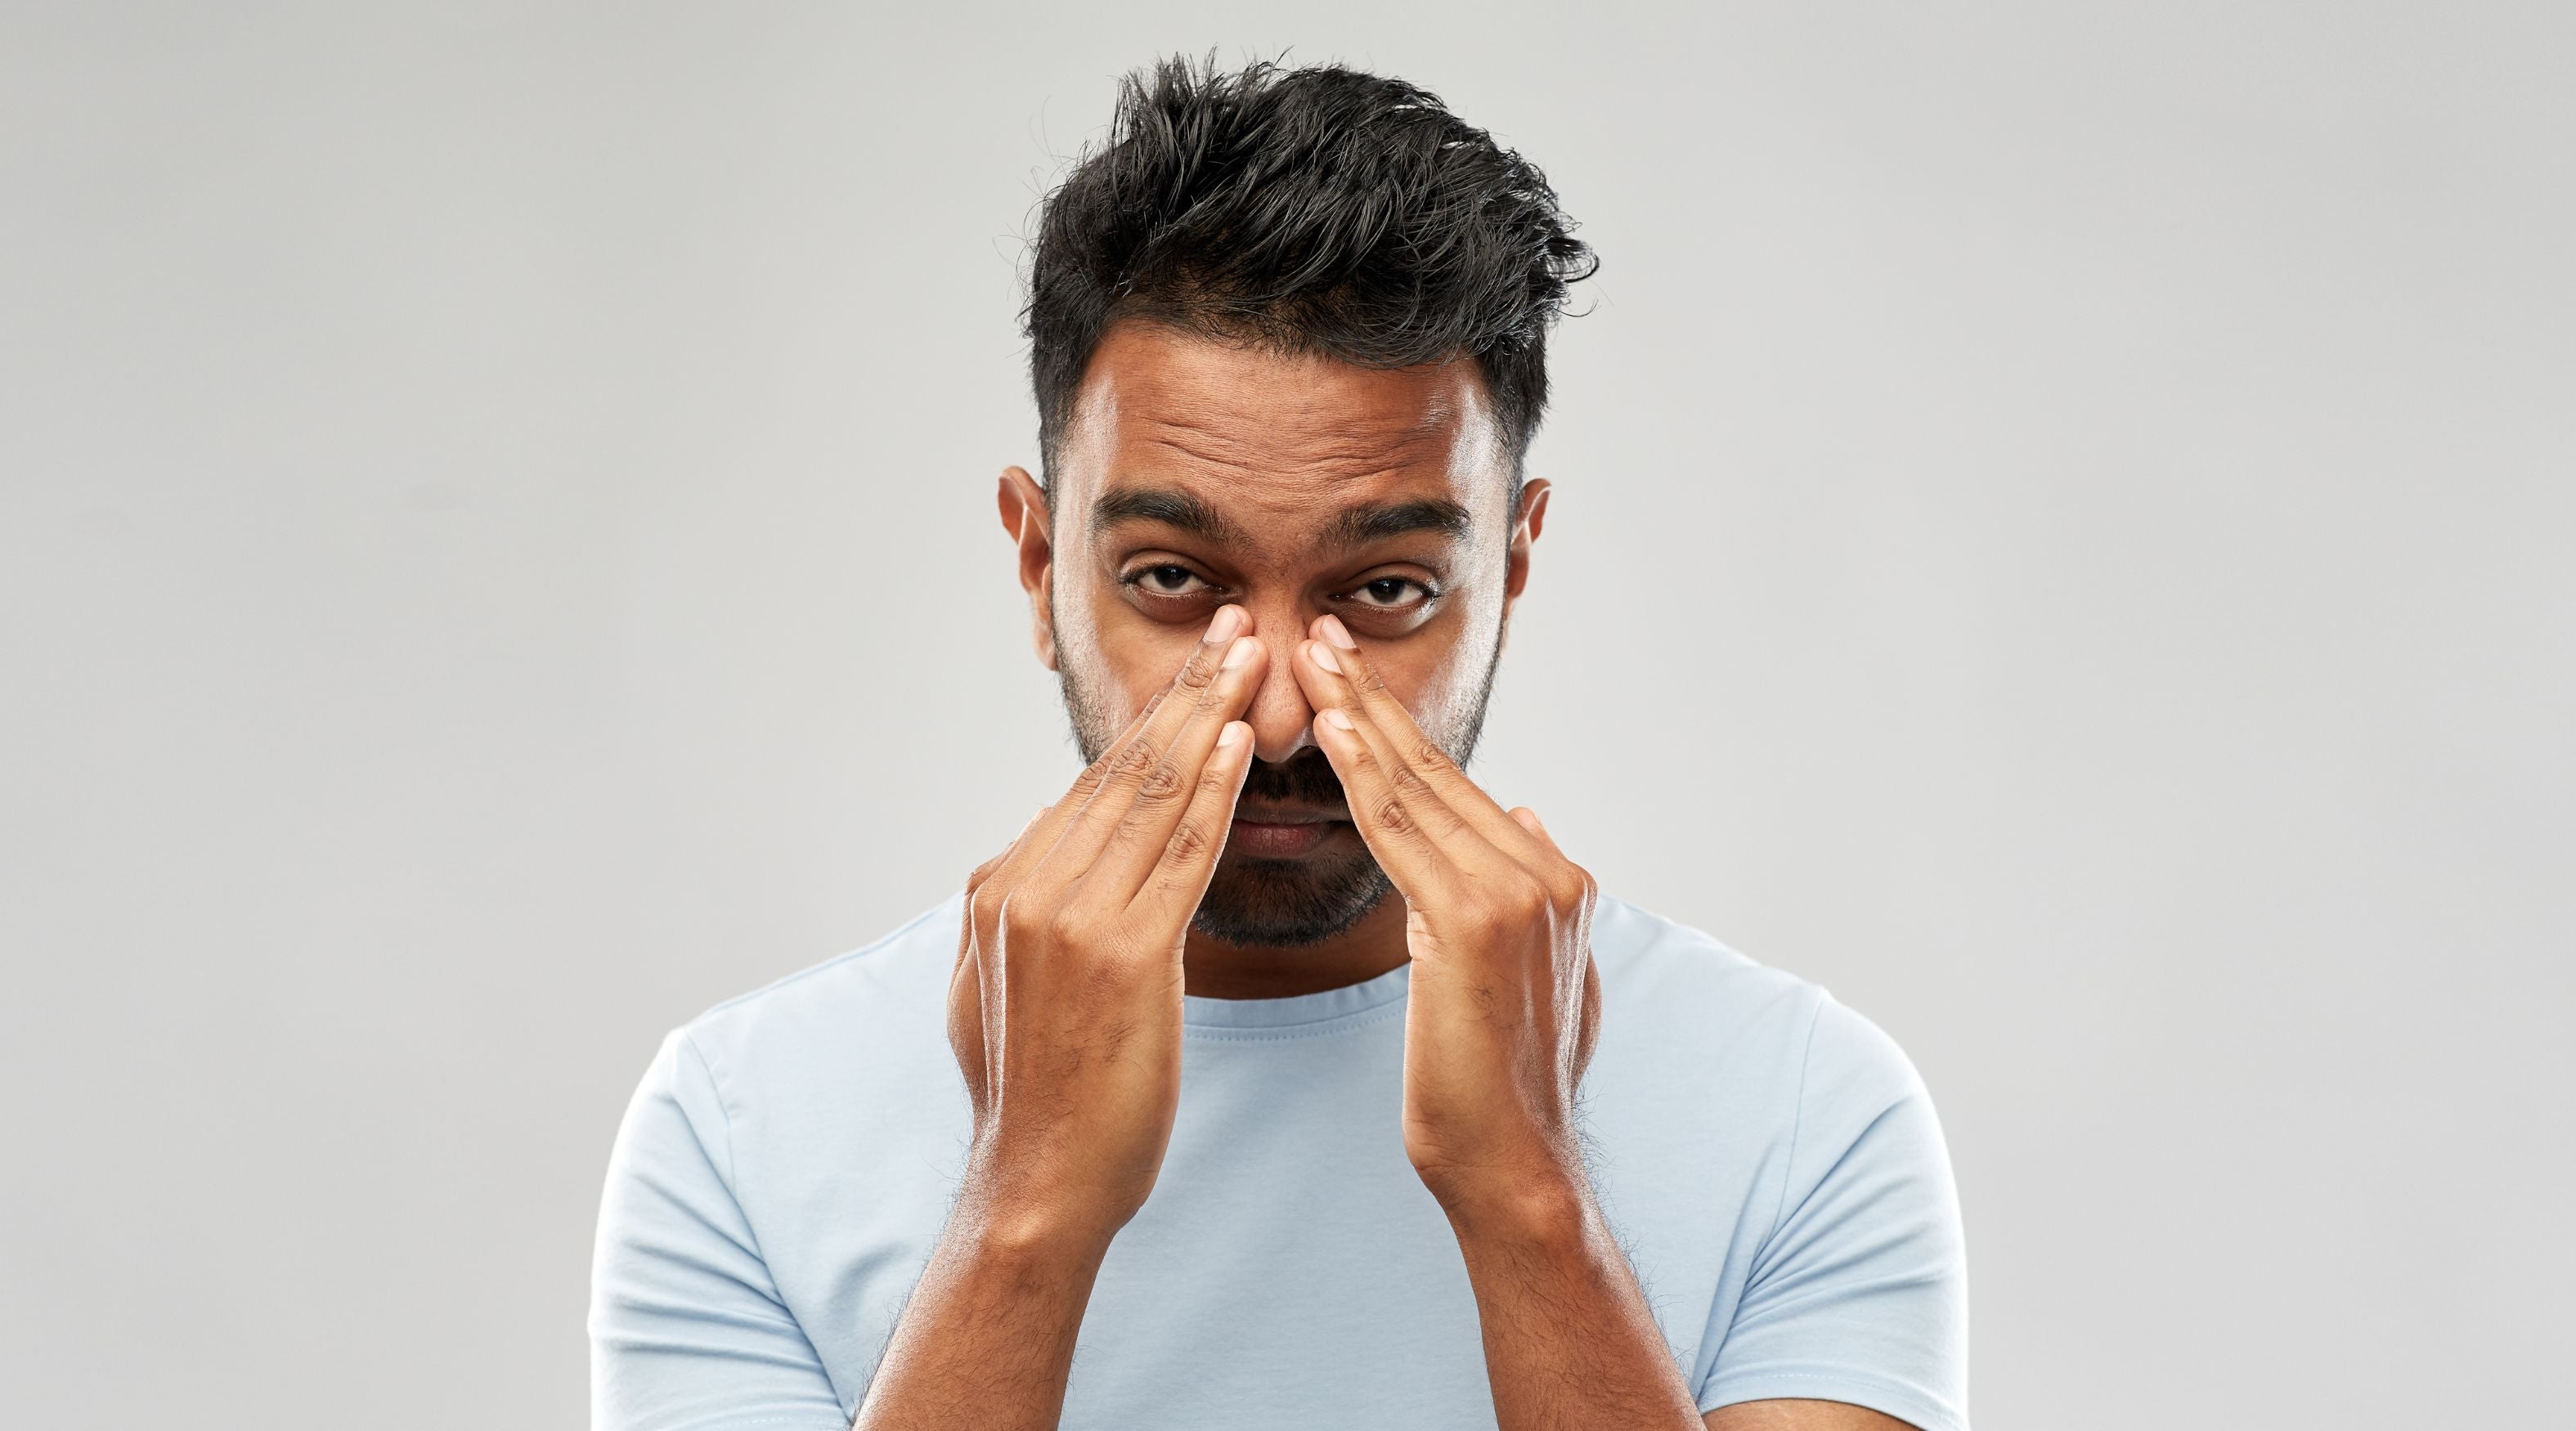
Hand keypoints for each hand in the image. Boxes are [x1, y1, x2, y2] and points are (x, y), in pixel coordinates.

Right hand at [946, 605, 1265, 1247]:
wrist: (1034, 1190)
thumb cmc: (1036, 1106)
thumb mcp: (992, 993)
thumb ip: (1011, 921)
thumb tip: (1018, 871)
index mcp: (1002, 888)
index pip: (1093, 788)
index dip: (1150, 723)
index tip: (1194, 672)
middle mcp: (1027, 885)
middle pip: (1123, 769)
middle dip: (1184, 691)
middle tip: (1230, 626)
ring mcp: (1071, 917)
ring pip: (1153, 795)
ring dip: (1209, 716)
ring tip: (1249, 655)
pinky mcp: (1124, 955)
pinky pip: (1180, 855)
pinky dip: (1213, 791)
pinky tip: (1242, 741)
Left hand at [1291, 614, 1602, 1214]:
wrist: (1515, 1166)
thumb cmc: (1504, 1090)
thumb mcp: (1541, 976)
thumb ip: (1535, 895)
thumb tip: (1530, 819)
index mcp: (1557, 879)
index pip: (1459, 788)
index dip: (1400, 729)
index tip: (1352, 676)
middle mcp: (1545, 872)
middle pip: (1438, 771)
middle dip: (1374, 698)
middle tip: (1320, 635)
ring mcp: (1517, 892)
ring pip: (1417, 789)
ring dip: (1359, 716)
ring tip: (1312, 660)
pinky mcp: (1474, 922)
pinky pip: (1401, 833)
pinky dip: (1362, 776)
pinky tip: (1329, 732)